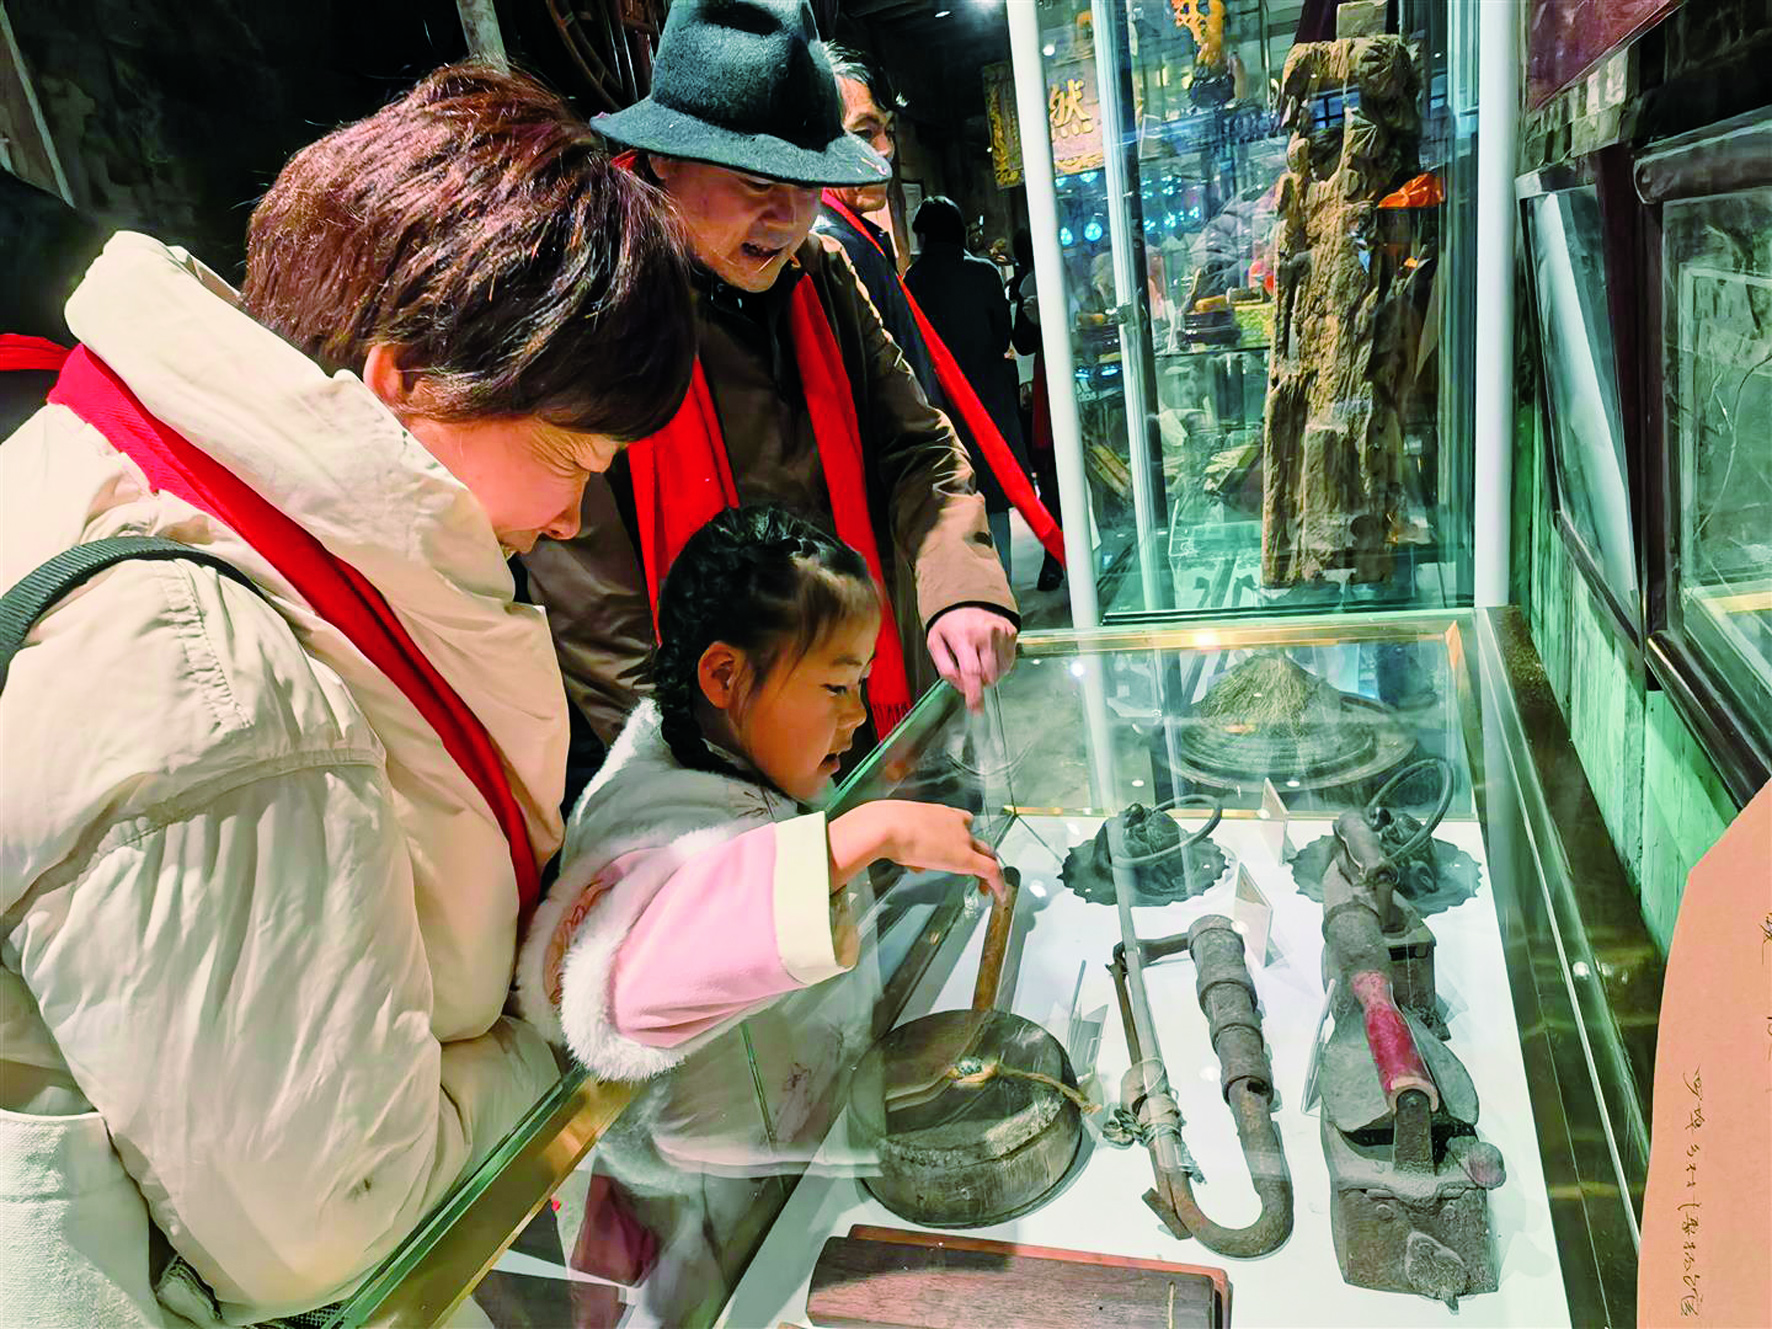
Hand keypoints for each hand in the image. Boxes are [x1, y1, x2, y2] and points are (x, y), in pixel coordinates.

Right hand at [829, 801, 1004, 899]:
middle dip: (981, 855)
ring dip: (987, 869)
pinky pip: (989, 870)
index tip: (959, 851)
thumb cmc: (884, 827)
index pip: (961, 822)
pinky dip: (997, 883)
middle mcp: (956, 822)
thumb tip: (915, 865)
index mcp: (939, 814)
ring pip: (985, 853)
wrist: (887, 826)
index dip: (963, 839)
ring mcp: (962, 838)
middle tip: (979, 872)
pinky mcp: (965, 858)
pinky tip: (998, 895)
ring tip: (988, 888)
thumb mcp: (899, 836)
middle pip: (977, 839)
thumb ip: (911, 849)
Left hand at [927, 608, 1016, 711]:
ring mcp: (1002, 632)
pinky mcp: (1012, 632)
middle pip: (989, 675)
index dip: (975, 694)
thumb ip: (946, 669)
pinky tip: (989, 654)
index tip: (976, 710)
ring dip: (990, 674)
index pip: (972, 672)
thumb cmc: (949, 624)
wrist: (968, 597)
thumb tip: (963, 688)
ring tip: (979, 658)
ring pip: (1001, 671)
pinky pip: (1009, 662)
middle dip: (980, 683)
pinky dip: (999, 665)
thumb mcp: (935, 643)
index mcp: (963, 637)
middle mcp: (986, 634)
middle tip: (970, 672)